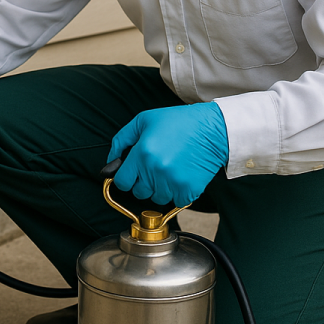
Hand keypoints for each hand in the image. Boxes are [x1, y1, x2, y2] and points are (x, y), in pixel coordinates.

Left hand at [106, 102, 228, 208]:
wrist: (212, 129)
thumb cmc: (178, 122)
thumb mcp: (144, 121)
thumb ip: (121, 140)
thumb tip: (111, 161)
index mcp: (142, 154)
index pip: (122, 182)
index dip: (125, 178)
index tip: (132, 174)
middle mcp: (155, 170)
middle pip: (139, 193)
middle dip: (142, 183)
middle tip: (153, 168)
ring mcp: (172, 182)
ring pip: (157, 198)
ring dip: (160, 189)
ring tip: (169, 170)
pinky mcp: (189, 190)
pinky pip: (176, 202)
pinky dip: (177, 193)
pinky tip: (181, 176)